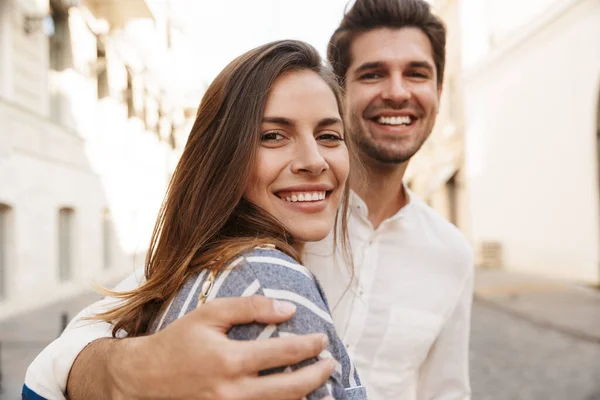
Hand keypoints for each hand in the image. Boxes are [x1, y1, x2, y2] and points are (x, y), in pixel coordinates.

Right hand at [109, 295, 335, 399]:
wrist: (146, 376)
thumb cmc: (179, 341)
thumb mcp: (210, 314)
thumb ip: (250, 307)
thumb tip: (288, 308)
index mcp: (230, 360)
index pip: (283, 352)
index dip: (309, 346)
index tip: (322, 339)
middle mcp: (233, 391)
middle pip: (289, 388)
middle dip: (316, 376)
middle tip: (330, 364)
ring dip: (307, 399)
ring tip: (327, 389)